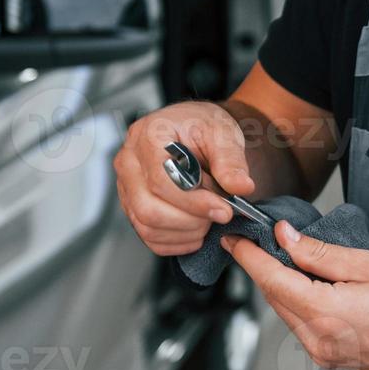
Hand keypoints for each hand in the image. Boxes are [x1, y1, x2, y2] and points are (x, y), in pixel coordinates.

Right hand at [114, 101, 253, 256]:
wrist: (200, 133)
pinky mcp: (132, 207)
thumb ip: (231, 161)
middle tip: (219, 213)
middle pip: (148, 208)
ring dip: (186, 231)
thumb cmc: (205, 128)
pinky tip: (197, 228)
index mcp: (147, 135)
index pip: (161, 180)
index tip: (223, 209)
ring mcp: (127, 187)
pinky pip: (149, 236)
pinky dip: (178, 241)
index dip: (193, 202)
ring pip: (147, 226)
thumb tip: (240, 186)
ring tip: (209, 218)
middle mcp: (129, 162)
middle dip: (190, 220)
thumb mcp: (224, 134)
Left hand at [223, 221, 368, 369]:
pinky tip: (311, 287)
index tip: (234, 241)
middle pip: (275, 297)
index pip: (272, 280)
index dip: (249, 258)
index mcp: (324, 313)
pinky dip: (298, 304)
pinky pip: (301, 327)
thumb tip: (285, 238)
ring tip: (292, 260)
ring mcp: (321, 354)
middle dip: (265, 269)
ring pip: (286, 313)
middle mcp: (317, 339)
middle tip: (262, 241)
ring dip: (283, 287)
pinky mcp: (328, 359)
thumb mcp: (367, 266)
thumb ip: (319, 253)